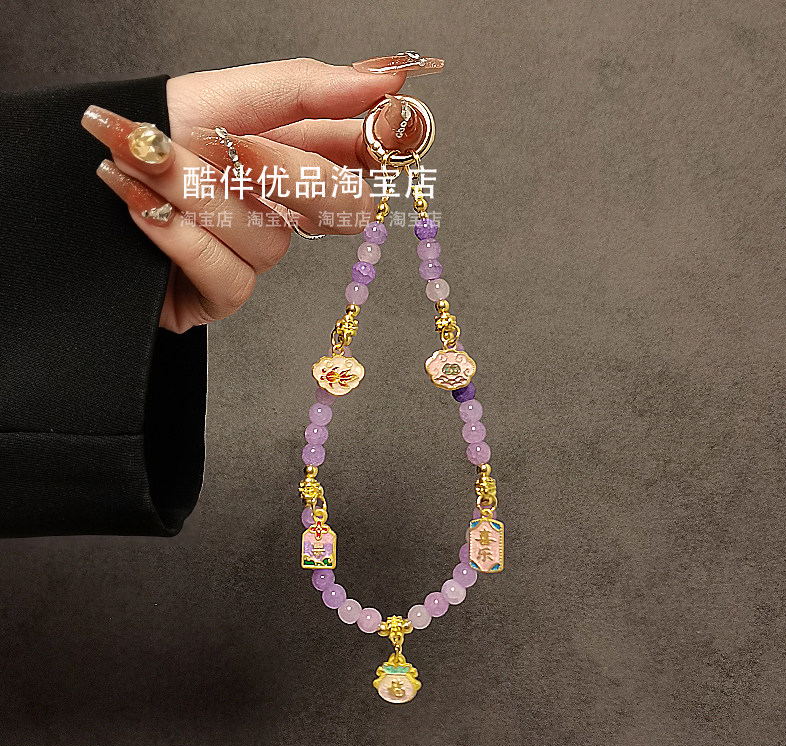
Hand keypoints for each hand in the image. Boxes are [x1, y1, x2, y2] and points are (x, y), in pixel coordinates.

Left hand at [82, 55, 440, 332]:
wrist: (67, 189)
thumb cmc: (139, 135)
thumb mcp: (217, 97)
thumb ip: (301, 89)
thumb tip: (381, 80)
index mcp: (286, 147)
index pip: (357, 149)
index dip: (375, 137)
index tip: (386, 114)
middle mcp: (279, 201)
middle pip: (340, 203)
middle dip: (285, 171)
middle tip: (234, 149)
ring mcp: (255, 251)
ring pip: (272, 238)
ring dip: (202, 197)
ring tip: (145, 164)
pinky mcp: (226, 294)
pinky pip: (234, 277)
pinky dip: (183, 239)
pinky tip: (143, 212)